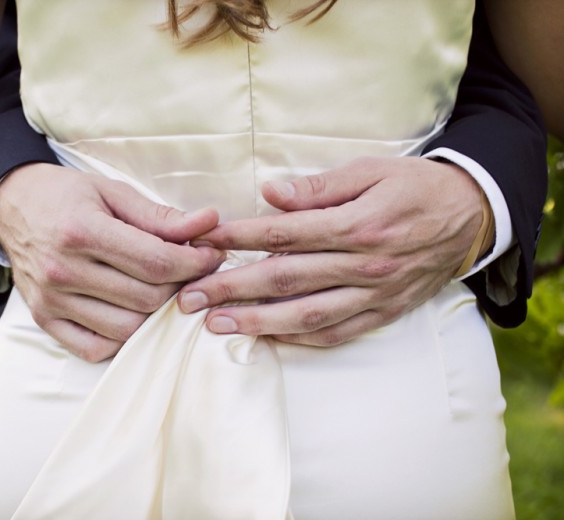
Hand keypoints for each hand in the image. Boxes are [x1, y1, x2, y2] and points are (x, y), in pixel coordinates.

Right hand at [0, 163, 224, 360]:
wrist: (12, 206)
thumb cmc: (67, 196)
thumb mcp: (113, 192)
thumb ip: (160, 216)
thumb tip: (209, 224)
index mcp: (80, 231)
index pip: (155, 262)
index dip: (195, 262)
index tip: (211, 254)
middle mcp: (62, 270)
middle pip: (147, 299)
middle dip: (182, 286)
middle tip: (192, 271)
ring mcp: (51, 301)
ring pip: (127, 329)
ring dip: (157, 315)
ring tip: (165, 290)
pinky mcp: (44, 320)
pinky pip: (95, 348)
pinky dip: (122, 339)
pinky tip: (132, 312)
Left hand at [177, 157, 485, 345]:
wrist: (472, 217)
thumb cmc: (414, 187)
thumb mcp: (372, 170)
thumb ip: (320, 187)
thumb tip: (270, 193)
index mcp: (357, 224)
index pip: (283, 234)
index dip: (238, 238)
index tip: (203, 244)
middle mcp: (364, 265)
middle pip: (285, 280)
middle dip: (232, 289)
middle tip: (190, 298)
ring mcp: (373, 295)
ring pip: (306, 315)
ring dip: (257, 322)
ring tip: (217, 325)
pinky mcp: (382, 313)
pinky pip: (336, 334)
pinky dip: (299, 340)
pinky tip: (267, 339)